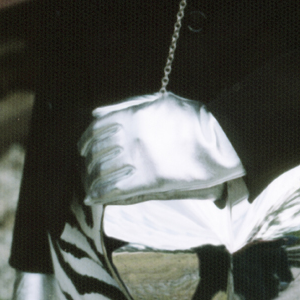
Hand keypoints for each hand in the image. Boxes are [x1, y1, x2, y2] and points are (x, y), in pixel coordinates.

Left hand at [78, 91, 245, 206]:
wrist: (217, 140)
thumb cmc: (192, 117)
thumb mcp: (160, 101)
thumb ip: (128, 105)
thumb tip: (97, 113)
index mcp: (132, 116)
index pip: (96, 130)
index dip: (85, 140)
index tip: (83, 148)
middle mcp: (130, 137)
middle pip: (96, 152)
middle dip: (87, 162)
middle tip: (85, 168)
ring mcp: (138, 160)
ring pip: (102, 173)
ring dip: (91, 180)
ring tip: (89, 185)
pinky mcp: (149, 181)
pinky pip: (115, 190)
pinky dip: (99, 195)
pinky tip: (92, 199)